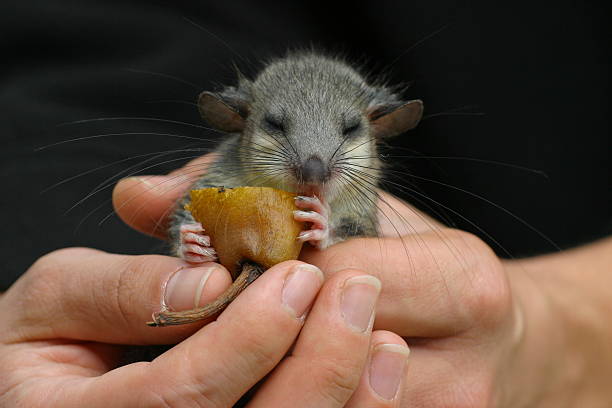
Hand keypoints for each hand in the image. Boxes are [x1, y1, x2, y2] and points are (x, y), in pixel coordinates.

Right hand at [0, 246, 415, 406]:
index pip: (182, 397)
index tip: (296, 276)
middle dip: (317, 365)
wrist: (40, 392)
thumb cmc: (40, 346)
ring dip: (349, 395)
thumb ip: (121, 288)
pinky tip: (379, 371)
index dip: (247, 338)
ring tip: (381, 334)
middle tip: (354, 291)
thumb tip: (204, 283)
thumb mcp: (55, 300)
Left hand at [111, 155, 611, 406]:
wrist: (495, 336)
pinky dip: (285, 401)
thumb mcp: (365, 214)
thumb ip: (259, 196)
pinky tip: (263, 380)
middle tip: (221, 318)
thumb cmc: (423, 265)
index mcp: (461, 282)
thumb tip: (139, 196)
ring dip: (264, 381)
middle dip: (258, 338)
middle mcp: (465, 367)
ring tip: (236, 354)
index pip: (339, 278)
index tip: (232, 269)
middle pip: (325, 364)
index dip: (271, 272)